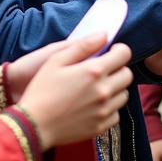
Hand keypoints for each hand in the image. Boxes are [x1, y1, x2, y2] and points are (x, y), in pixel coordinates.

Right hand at [19, 35, 133, 150]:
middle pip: (127, 75)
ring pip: (124, 95)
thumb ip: (83, 45)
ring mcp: (104, 110)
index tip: (112, 52)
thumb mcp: (56, 60)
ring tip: (98, 88)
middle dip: (118, 69)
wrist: (33, 126)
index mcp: (94, 71)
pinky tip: (94, 105)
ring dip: (115, 89)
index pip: (124, 55)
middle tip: (104, 71)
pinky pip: (116, 113)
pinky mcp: (101, 126)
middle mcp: (104, 91)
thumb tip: (104, 34)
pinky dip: (110, 108)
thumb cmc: (41, 90)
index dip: (120, 50)